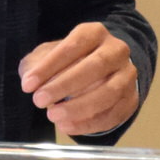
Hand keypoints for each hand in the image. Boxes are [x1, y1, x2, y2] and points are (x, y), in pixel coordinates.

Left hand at [19, 21, 139, 137]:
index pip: (73, 46)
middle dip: (64, 86)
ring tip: (53, 116)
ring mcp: (127, 76)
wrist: (106, 70)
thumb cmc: (71, 60)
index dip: (49, 66)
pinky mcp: (131, 99)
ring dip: (79, 107)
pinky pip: (113, 114)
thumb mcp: (51, 55)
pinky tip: (67, 126)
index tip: (28, 85)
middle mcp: (116, 51)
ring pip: (108, 92)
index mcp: (95, 33)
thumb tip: (31, 81)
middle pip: (94, 67)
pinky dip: (89, 123)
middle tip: (39, 101)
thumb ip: (38, 64)